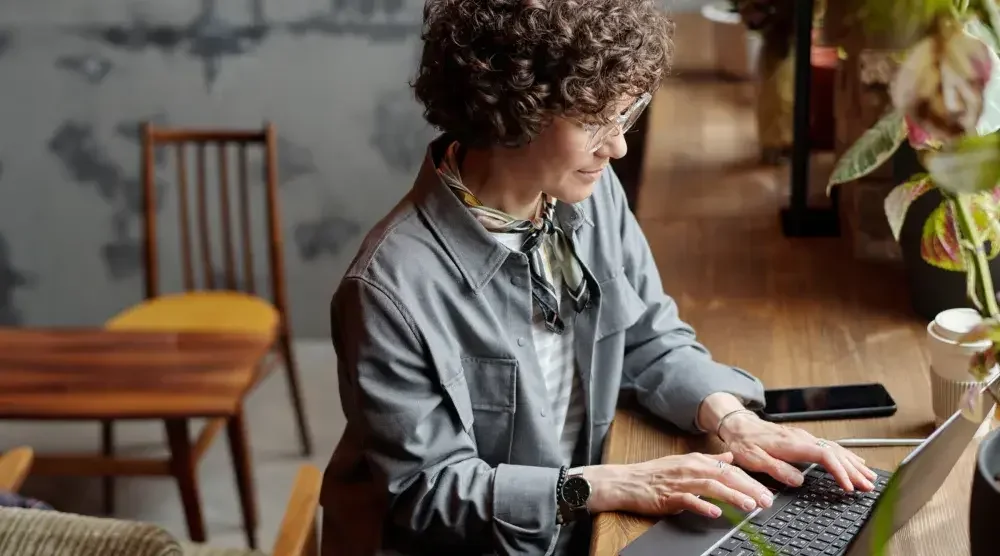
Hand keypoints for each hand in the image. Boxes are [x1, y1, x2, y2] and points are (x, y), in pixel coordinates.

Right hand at [582, 452, 774, 518]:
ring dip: (732, 495)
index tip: (767, 491)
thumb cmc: (655, 474)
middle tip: (766, 500)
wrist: (627, 481)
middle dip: (748, 488)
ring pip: (711, 487)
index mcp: (697, 460)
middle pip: (725, 477)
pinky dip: (702, 505)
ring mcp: (680, 482)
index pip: (730, 469)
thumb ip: (709, 460)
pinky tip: (715, 512)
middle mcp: (691, 468)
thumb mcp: (685, 462)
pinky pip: (688, 500)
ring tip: (749, 505)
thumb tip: (730, 458)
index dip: (750, 480)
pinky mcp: (668, 496)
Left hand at [719, 412, 877, 491]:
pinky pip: (831, 447)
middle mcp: (802, 438)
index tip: (848, 487)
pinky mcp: (804, 439)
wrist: (737, 425)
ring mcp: (805, 437)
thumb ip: (776, 469)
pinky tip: (855, 461)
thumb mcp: (753, 458)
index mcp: (792, 443)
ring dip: (853, 464)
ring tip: (869, 477)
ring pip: (835, 449)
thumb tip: (798, 480)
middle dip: (853, 471)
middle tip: (868, 487)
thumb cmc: (744, 442)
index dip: (839, 471)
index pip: (824, 456)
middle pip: (835, 453)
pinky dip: (846, 456)